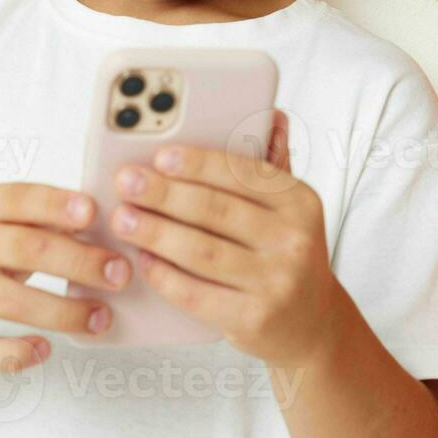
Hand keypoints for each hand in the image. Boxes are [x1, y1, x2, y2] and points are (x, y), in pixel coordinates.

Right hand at [0, 182, 130, 370]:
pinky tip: (46, 350)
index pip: (20, 198)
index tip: (92, 212)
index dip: (55, 204)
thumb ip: (42, 216)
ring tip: (101, 318)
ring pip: (12, 302)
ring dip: (63, 312)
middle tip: (119, 273)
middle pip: (26, 250)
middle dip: (78, 262)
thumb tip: (106, 223)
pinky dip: (15, 352)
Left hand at [108, 110, 346, 368]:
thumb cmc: (287, 254)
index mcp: (300, 201)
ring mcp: (275, 282)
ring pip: (201, 251)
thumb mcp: (291, 208)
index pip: (243, 173)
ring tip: (123, 218)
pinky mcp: (254, 320)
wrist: (314, 324)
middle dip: (164, 194)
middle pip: (216, 210)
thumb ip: (272, 165)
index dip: (199, 163)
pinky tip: (144, 259)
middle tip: (127, 182)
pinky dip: (165, 275)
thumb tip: (270, 113)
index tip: (160, 155)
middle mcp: (293, 240)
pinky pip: (197, 294)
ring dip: (155, 232)